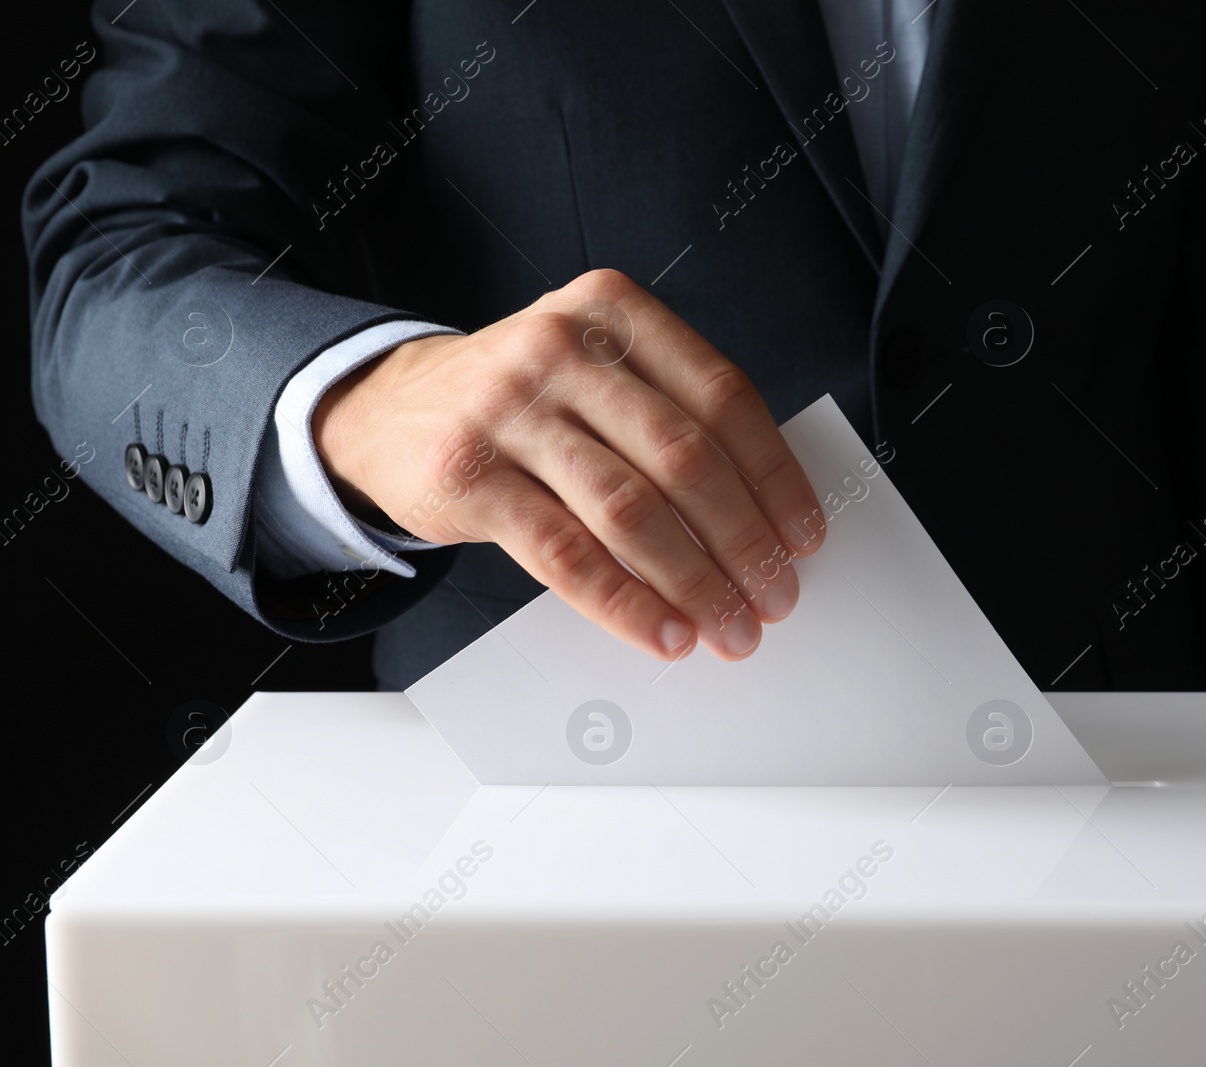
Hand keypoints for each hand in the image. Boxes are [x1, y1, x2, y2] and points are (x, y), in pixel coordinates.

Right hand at [312, 269, 824, 660]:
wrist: (390, 410)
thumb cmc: (527, 401)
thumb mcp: (597, 372)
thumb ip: (671, 416)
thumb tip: (766, 519)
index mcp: (614, 311)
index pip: (723, 397)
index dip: (775, 476)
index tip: (804, 537)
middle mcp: (562, 346)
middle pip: (684, 456)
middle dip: (744, 541)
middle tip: (776, 598)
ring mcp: (510, 407)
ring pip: (630, 509)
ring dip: (694, 582)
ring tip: (729, 628)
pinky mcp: (469, 473)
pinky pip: (566, 553)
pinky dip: (625, 602)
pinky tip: (663, 632)